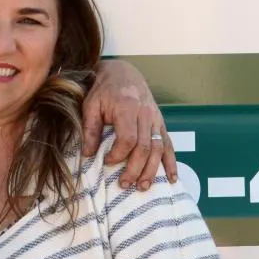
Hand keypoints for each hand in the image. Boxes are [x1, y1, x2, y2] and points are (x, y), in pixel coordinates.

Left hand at [82, 59, 176, 188]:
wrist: (122, 72)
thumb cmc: (103, 90)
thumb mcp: (91, 105)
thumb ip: (90, 129)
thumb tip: (87, 154)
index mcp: (127, 109)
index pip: (128, 139)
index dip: (118, 155)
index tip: (107, 162)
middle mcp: (145, 115)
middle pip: (145, 148)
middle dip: (135, 169)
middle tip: (124, 184)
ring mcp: (155, 119)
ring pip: (158, 148)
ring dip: (152, 170)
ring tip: (142, 187)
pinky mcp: (160, 122)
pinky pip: (168, 144)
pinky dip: (171, 162)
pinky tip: (171, 178)